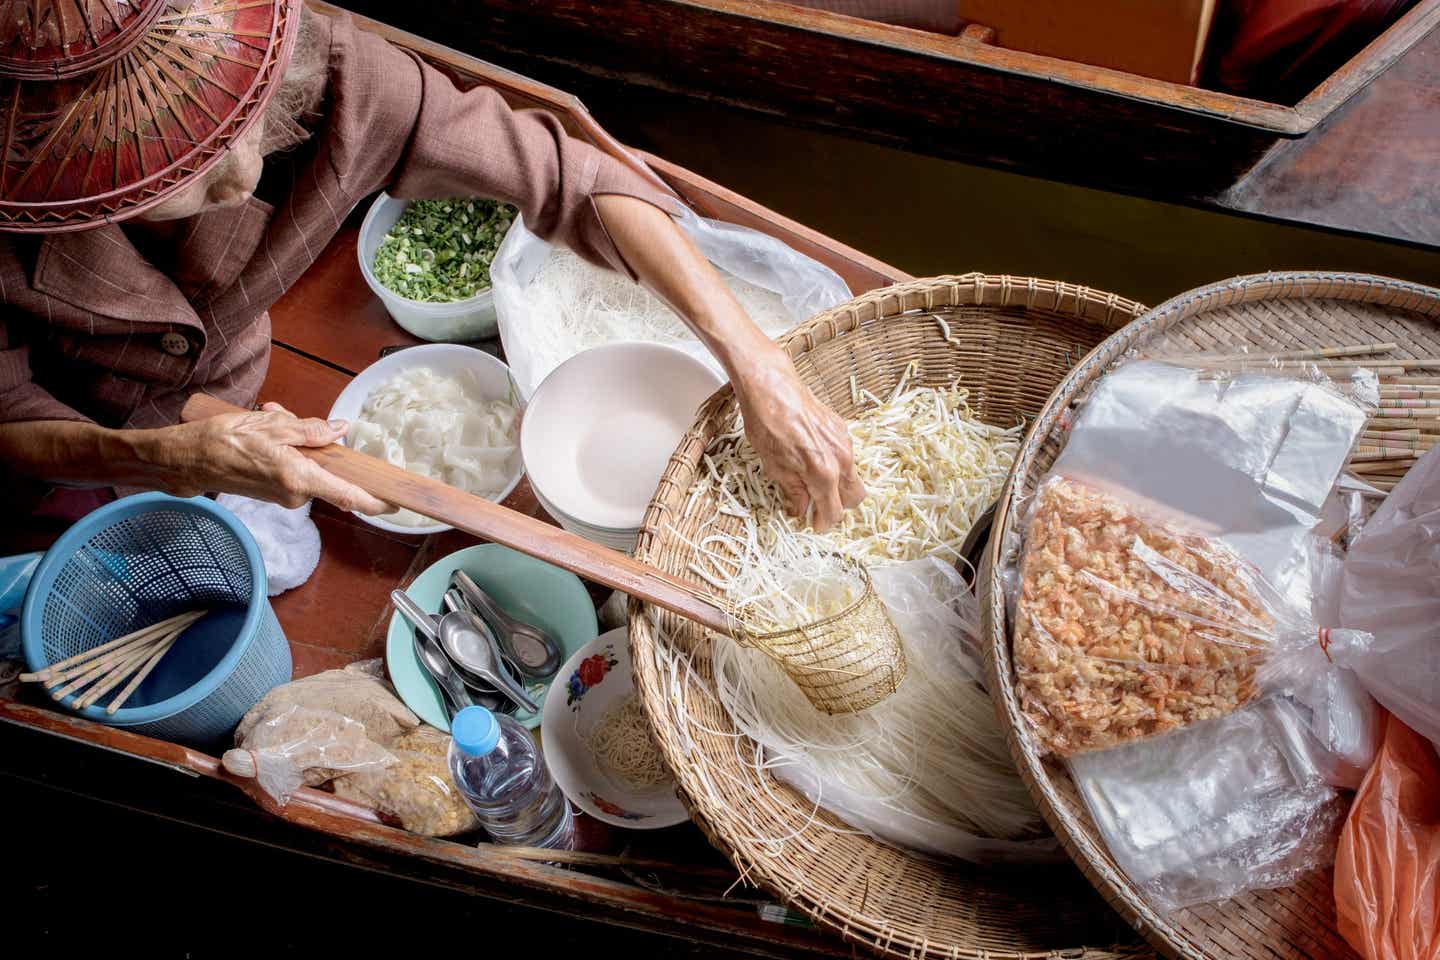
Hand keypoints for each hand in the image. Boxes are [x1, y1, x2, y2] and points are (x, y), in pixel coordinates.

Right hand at [149, 402, 389, 513]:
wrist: (185, 460)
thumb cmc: (223, 441)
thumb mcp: (272, 426)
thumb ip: (311, 430)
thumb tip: (339, 429)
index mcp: (298, 478)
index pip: (347, 496)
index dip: (374, 502)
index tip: (394, 504)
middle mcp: (294, 494)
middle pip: (326, 471)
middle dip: (316, 444)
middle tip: (287, 419)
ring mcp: (283, 497)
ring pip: (308, 467)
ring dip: (295, 443)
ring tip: (268, 421)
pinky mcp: (273, 495)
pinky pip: (293, 471)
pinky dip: (285, 452)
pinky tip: (263, 434)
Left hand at [733, 348, 864, 530]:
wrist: (772, 386)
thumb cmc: (767, 424)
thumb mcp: (774, 466)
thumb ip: (793, 491)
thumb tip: (801, 508)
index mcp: (823, 474)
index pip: (833, 512)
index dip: (822, 523)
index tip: (812, 524)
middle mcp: (841, 459)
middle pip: (854, 498)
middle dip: (838, 507)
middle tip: (816, 507)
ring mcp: (845, 442)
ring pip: (853, 477)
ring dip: (838, 487)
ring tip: (812, 483)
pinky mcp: (843, 429)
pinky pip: (846, 457)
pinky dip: (836, 467)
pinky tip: (815, 461)